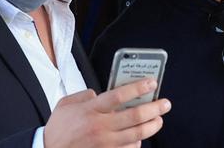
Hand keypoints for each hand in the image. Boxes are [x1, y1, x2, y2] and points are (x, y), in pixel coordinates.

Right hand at [44, 78, 170, 147]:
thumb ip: (84, 95)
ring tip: (159, 119)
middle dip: (154, 108)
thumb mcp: (65, 105)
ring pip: (136, 134)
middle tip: (165, 103)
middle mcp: (100, 126)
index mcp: (90, 110)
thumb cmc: (58, 129)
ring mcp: (104, 143)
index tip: (152, 83)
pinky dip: (138, 143)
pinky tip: (142, 137)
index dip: (138, 88)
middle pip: (134, 115)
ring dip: (152, 126)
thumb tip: (99, 93)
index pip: (119, 95)